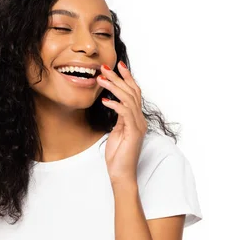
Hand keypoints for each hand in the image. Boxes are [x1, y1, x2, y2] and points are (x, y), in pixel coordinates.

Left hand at [97, 61, 146, 186]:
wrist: (121, 173)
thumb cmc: (118, 155)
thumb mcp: (116, 131)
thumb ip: (118, 118)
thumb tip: (113, 102)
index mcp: (136, 118)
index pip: (133, 92)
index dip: (126, 78)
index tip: (117, 66)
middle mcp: (140, 120)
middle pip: (132, 92)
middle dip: (118, 78)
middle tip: (105, 68)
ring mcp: (138, 126)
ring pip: (129, 99)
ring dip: (114, 87)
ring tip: (100, 80)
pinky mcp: (133, 132)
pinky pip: (125, 113)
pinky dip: (115, 104)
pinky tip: (104, 100)